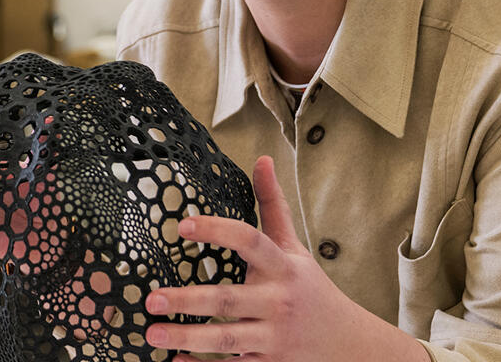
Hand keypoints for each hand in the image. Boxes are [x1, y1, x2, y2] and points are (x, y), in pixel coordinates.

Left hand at [143, 156, 427, 361]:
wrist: (349, 344)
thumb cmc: (310, 288)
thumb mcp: (294, 247)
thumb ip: (273, 206)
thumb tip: (262, 159)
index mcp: (283, 267)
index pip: (251, 241)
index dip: (218, 231)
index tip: (183, 225)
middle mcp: (278, 301)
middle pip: (230, 300)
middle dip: (189, 300)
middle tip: (151, 298)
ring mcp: (274, 338)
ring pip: (228, 339)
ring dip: (188, 338)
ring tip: (152, 333)